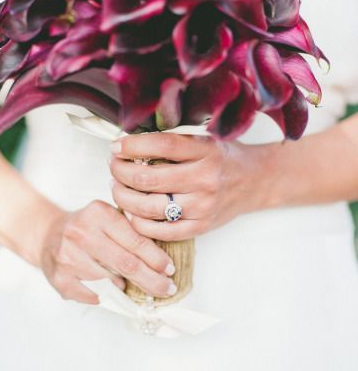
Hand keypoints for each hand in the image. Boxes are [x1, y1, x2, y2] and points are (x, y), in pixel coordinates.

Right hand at [39, 200, 176, 303]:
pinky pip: (92, 295)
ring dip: (126, 288)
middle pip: (126, 264)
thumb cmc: (87, 228)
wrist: (47, 234)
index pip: (135, 240)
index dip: (156, 258)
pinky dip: (106, 297)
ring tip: (132, 286)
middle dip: (152, 280)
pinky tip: (109, 292)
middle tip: (167, 289)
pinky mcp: (59, 277)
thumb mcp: (108, 217)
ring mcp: (68, 256)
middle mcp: (81, 232)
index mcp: (99, 213)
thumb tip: (163, 260)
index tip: (170, 270)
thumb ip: (131, 230)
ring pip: (110, 282)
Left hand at [109, 133, 276, 240]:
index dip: (131, 146)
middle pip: (147, 178)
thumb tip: (128, 144)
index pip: (160, 145)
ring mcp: (202, 206)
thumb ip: (172, 142)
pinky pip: (160, 230)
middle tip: (113, 167)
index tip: (116, 146)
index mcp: (205, 150)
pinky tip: (131, 212)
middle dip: (120, 172)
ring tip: (117, 187)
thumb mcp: (204, 140)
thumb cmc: (223, 158)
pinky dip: (138, 222)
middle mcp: (204, 179)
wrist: (256, 181)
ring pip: (148, 207)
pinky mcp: (200, 227)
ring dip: (123, 197)